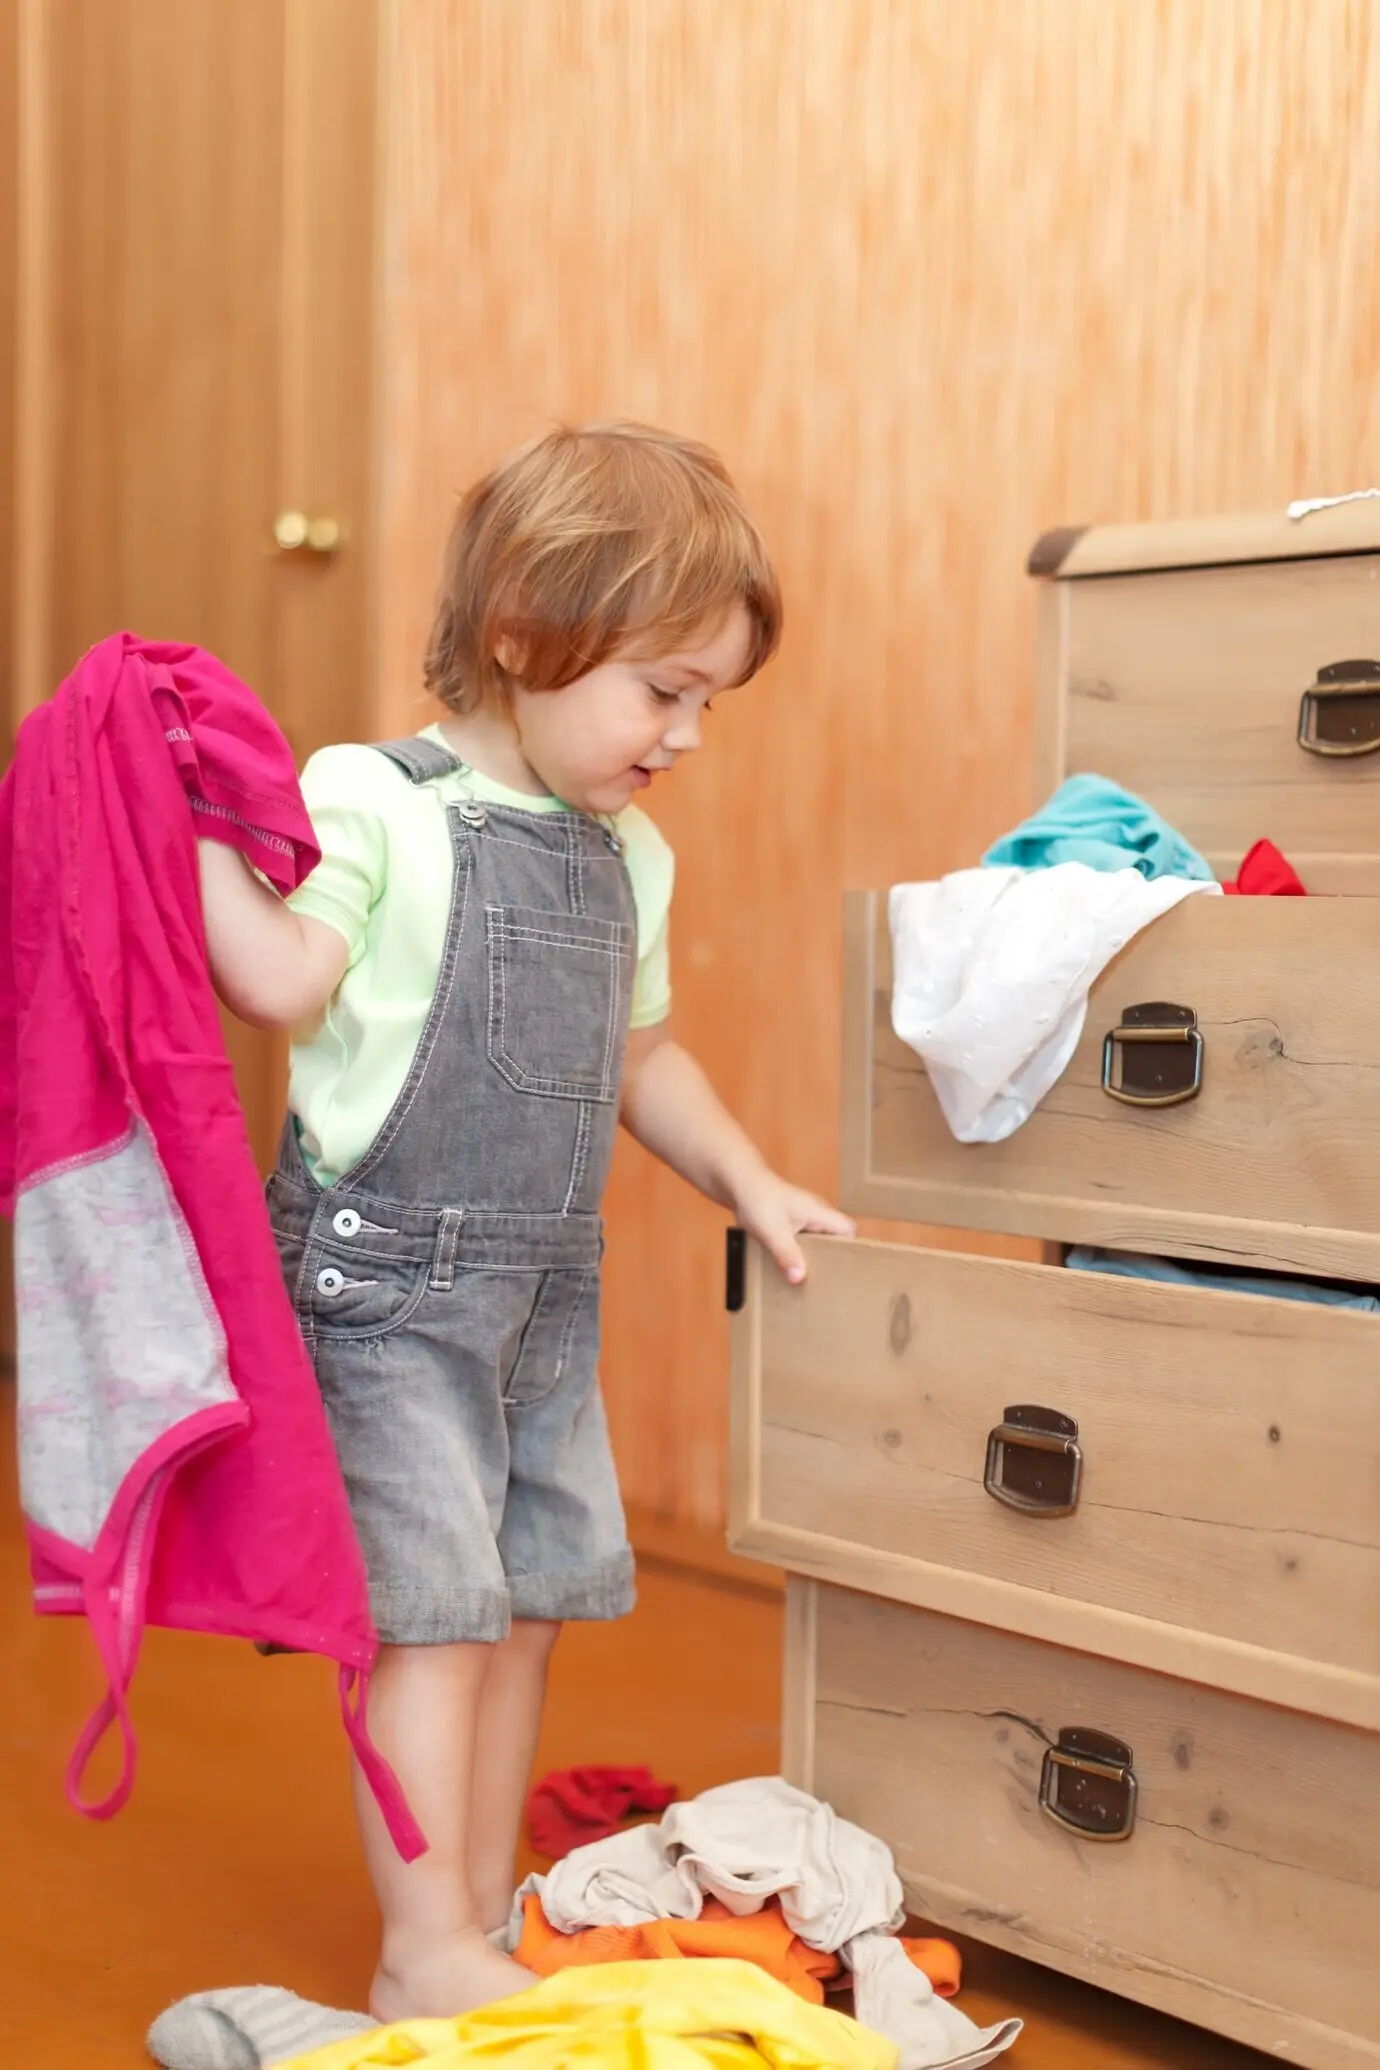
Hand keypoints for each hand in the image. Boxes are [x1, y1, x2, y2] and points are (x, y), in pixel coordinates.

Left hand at [731, 1168, 855, 1284]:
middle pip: (833, 1238)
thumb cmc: (758, 1199)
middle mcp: (814, 1214)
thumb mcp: (773, 1231)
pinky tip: (787, 1267)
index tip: (847, 1267)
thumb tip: (799, 1278)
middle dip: (830, 1258)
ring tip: (808, 1279)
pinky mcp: (787, 1221)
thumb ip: (787, 1254)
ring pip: (815, 1241)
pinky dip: (796, 1253)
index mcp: (818, 1212)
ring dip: (810, 1257)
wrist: (737, 1183)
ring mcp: (801, 1217)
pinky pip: (799, 1240)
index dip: (851, 1247)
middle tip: (826, 1280)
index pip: (848, 1229)